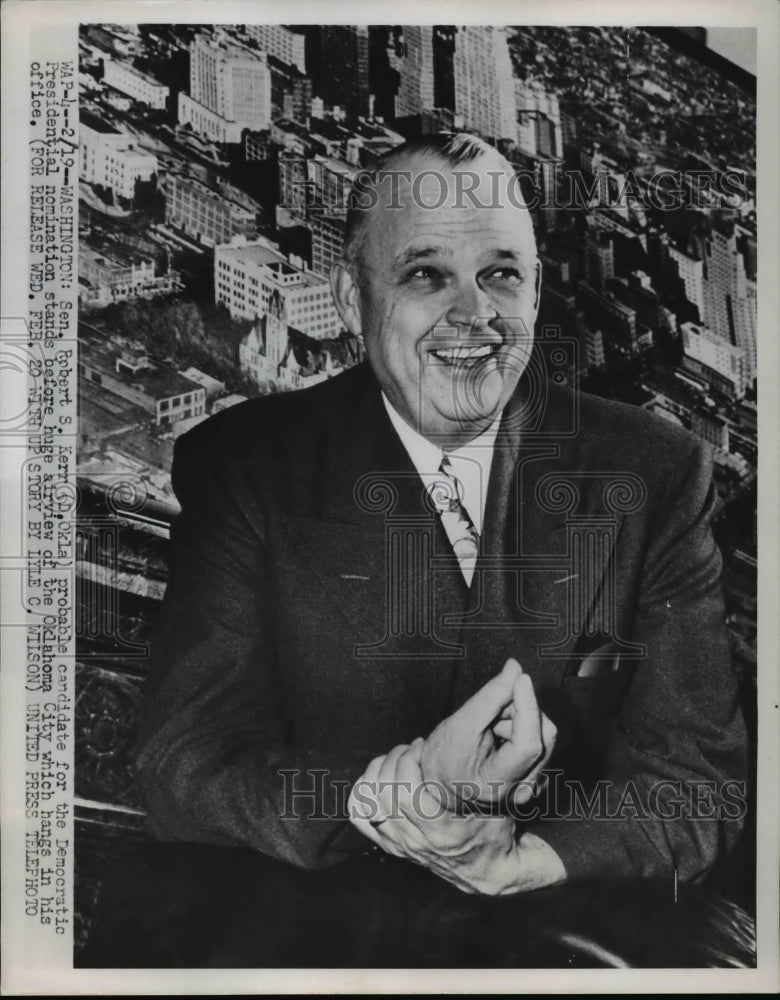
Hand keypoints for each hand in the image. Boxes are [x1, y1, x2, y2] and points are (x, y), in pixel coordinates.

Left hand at [348, 740, 565, 894]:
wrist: (489, 871)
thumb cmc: (496, 827)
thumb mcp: (500, 801)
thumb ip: (495, 775)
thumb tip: (499, 729)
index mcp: (439, 829)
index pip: (404, 790)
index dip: (410, 759)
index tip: (426, 744)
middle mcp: (413, 839)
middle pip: (383, 789)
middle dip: (396, 757)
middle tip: (414, 747)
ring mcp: (398, 843)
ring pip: (368, 798)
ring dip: (380, 770)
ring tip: (400, 760)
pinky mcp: (390, 843)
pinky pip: (360, 815)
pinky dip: (365, 791)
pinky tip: (383, 779)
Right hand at [420, 658, 556, 809]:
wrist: (439, 786)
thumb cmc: (444, 760)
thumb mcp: (461, 724)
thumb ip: (491, 696)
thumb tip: (515, 669)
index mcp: (496, 784)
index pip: (528, 744)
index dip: (527, 707)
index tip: (521, 678)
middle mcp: (520, 791)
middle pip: (541, 736)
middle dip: (518, 712)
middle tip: (491, 712)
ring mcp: (530, 788)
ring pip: (543, 736)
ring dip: (518, 721)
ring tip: (491, 729)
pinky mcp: (535, 779)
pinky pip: (540, 742)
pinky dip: (522, 730)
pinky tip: (501, 738)